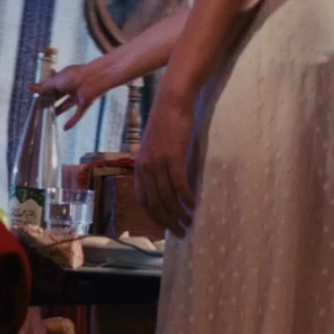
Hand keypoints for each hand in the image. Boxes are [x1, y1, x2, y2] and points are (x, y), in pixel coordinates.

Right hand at [31, 63, 104, 131]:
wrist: (94, 79)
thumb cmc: (76, 76)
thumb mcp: (55, 81)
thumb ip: (43, 87)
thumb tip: (29, 87)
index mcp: (63, 78)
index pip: (51, 86)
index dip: (44, 92)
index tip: (37, 98)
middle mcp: (71, 87)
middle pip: (58, 96)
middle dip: (50, 102)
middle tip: (41, 108)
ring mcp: (78, 96)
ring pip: (66, 105)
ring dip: (59, 111)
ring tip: (50, 118)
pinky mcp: (84, 104)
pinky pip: (77, 115)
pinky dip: (71, 122)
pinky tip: (65, 128)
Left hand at [135, 96, 196, 238]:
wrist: (173, 102)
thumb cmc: (167, 123)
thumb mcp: (155, 148)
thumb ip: (157, 166)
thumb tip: (166, 184)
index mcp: (139, 167)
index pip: (143, 200)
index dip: (154, 217)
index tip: (166, 227)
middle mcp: (145, 168)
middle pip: (155, 203)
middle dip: (168, 221)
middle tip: (181, 232)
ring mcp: (158, 163)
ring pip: (167, 197)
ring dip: (179, 214)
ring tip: (190, 223)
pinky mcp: (173, 157)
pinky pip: (179, 185)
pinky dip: (186, 199)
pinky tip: (194, 206)